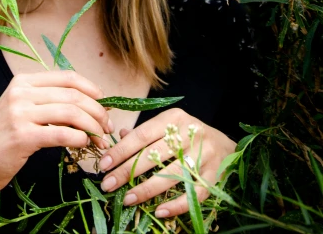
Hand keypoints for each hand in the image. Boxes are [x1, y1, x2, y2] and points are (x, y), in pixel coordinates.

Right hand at [0, 70, 113, 195]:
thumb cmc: (4, 138)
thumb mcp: (22, 110)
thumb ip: (48, 101)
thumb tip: (88, 102)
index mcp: (23, 81)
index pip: (66, 77)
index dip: (91, 88)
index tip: (105, 102)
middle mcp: (21, 92)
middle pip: (72, 95)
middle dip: (97, 110)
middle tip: (108, 125)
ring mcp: (20, 113)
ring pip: (71, 113)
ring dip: (92, 126)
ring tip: (101, 138)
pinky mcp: (22, 136)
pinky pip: (61, 134)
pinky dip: (79, 139)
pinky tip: (84, 145)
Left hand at [97, 107, 235, 218]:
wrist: (227, 146)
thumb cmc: (189, 136)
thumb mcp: (168, 127)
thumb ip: (145, 132)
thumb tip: (119, 135)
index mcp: (174, 118)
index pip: (142, 134)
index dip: (121, 150)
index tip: (103, 165)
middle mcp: (189, 133)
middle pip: (153, 154)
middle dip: (127, 171)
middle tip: (108, 184)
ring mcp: (204, 154)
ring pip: (171, 174)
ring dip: (147, 188)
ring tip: (127, 199)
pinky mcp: (215, 174)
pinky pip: (194, 192)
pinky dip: (177, 204)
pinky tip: (160, 210)